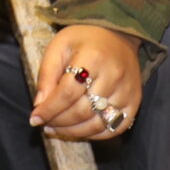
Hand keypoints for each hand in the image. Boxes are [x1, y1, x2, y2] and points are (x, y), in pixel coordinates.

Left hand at [31, 23, 144, 140]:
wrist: (118, 35)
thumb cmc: (84, 40)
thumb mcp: (59, 46)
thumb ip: (47, 74)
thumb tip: (39, 105)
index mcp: (93, 57)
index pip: (68, 92)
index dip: (50, 109)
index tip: (35, 118)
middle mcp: (114, 76)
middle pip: (82, 110)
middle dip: (59, 122)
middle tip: (44, 124)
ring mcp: (127, 92)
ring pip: (97, 123)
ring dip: (73, 132)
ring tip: (56, 130)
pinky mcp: (135, 102)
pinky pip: (114, 128)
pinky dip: (94, 135)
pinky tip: (78, 131)